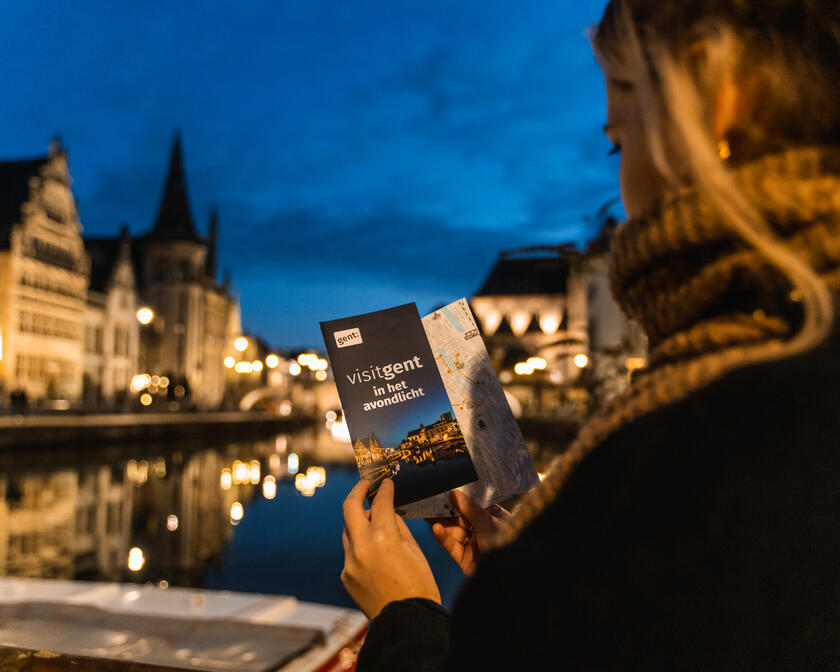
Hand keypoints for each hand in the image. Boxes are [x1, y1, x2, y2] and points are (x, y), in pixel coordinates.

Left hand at [341, 478, 440, 619]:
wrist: (406, 622)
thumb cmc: (419, 585)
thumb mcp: (415, 551)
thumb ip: (398, 527)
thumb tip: (389, 512)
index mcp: (383, 537)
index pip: (379, 502)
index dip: (384, 489)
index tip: (386, 482)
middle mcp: (361, 546)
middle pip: (349, 507)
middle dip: (358, 492)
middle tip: (366, 485)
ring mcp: (349, 562)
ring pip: (348, 531)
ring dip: (358, 522)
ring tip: (372, 519)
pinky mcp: (345, 575)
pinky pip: (350, 553)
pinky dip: (360, 547)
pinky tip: (374, 553)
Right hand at [429, 490, 509, 576]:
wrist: (510, 574)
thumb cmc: (508, 544)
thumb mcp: (489, 522)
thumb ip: (470, 509)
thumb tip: (454, 493)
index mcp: (492, 518)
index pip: (471, 505)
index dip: (458, 498)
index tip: (444, 489)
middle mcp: (481, 530)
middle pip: (458, 518)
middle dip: (445, 509)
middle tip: (429, 498)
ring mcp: (472, 545)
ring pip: (452, 531)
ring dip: (440, 522)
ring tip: (426, 511)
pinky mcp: (464, 559)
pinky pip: (451, 547)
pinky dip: (443, 538)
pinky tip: (436, 528)